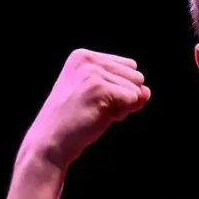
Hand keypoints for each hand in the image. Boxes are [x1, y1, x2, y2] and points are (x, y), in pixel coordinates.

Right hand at [20, 48, 150, 169]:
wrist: (51, 142)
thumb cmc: (77, 121)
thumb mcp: (105, 98)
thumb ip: (129, 90)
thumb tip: (147, 91)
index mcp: (84, 56)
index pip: (129, 66)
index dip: (120, 89)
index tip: (94, 99)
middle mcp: (87, 60)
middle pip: (136, 76)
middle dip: (123, 97)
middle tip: (95, 107)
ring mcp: (91, 72)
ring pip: (136, 89)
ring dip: (121, 107)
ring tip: (94, 112)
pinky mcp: (98, 87)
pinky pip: (133, 99)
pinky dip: (121, 114)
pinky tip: (98, 117)